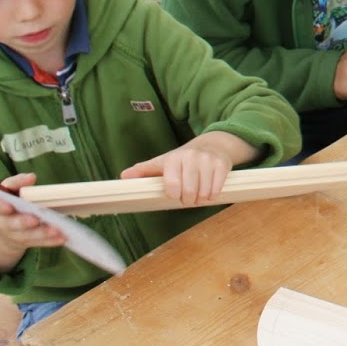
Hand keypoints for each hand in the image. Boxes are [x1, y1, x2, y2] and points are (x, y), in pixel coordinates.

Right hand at [0, 173, 64, 272]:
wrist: (5, 228)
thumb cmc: (11, 202)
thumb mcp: (10, 189)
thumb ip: (18, 182)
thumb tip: (30, 177)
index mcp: (0, 208)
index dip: (3, 207)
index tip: (9, 205)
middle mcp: (7, 224)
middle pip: (15, 224)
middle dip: (25, 222)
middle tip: (35, 219)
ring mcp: (18, 235)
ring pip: (29, 236)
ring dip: (42, 233)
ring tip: (56, 229)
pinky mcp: (30, 242)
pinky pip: (41, 243)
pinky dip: (52, 241)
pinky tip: (62, 237)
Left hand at [120, 132, 248, 206]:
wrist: (211, 145)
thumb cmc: (182, 159)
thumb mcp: (162, 162)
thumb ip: (143, 171)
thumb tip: (123, 177)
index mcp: (174, 158)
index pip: (173, 185)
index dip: (174, 195)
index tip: (174, 194)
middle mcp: (191, 157)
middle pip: (189, 192)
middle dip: (188, 200)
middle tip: (187, 198)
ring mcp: (208, 160)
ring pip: (204, 193)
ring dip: (200, 199)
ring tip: (197, 195)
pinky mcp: (222, 164)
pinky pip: (217, 189)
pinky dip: (212, 195)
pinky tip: (208, 191)